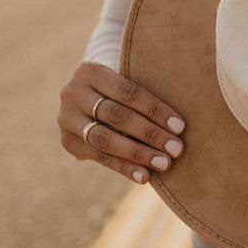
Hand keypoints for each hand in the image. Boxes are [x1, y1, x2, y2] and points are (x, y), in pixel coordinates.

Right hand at [57, 61, 186, 183]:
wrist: (87, 96)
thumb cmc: (119, 89)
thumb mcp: (126, 80)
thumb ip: (142, 95)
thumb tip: (178, 123)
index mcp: (90, 71)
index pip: (128, 92)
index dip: (155, 110)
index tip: (180, 127)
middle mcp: (73, 93)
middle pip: (117, 116)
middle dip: (150, 134)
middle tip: (176, 149)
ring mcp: (67, 118)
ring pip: (105, 139)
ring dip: (137, 153)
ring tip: (163, 163)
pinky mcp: (67, 142)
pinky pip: (99, 157)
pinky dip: (123, 167)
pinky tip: (143, 176)